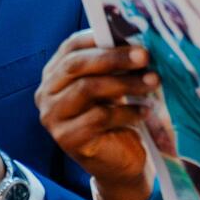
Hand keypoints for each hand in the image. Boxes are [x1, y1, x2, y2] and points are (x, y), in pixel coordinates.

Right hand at [35, 32, 155, 199]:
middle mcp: (46, 94)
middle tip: (145, 56)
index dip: (98, 39)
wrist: (117, 163)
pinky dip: (127, 112)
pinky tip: (145, 111)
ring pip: (87, 89)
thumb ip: (113, 66)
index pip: (70, 47)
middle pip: (76, 66)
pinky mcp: (67, 139)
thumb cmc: (115, 119)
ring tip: (153, 82)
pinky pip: (99, 117)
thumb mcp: (112, 87)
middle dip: (113, 58)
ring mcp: (53, 117)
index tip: (132, 36)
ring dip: (125, 83)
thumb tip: (137, 39)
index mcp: (54, 75)